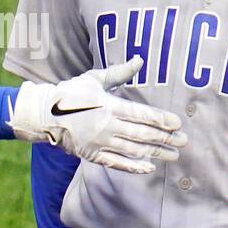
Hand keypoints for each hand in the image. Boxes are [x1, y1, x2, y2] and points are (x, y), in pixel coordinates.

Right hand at [8, 56, 185, 173]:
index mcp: (109, 106)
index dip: (161, 120)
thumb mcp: (95, 78)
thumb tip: (140, 60)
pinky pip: (117, 163)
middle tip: (184, 141)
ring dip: (156, 153)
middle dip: (166, 138)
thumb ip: (119, 73)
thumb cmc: (71, 93)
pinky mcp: (93, 155)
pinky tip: (148, 168)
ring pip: (133, 150)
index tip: (177, 123)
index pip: (142, 114)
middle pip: (142, 134)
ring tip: (173, 155)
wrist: (44, 114)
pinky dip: (133, 167)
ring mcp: (100, 142)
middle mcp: (107, 126)